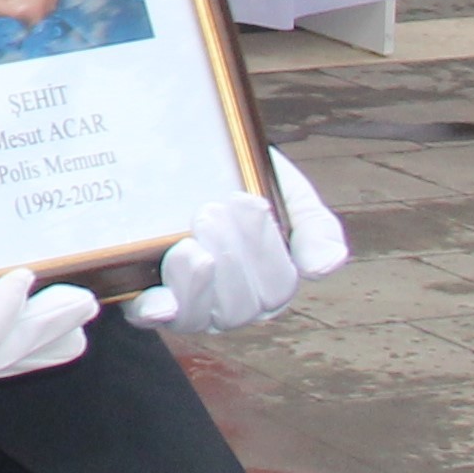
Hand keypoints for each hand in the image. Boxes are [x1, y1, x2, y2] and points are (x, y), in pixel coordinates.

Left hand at [132, 158, 347, 334]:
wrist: (187, 155)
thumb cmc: (244, 177)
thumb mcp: (288, 193)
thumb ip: (313, 227)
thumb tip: (326, 266)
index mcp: (269, 282)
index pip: (276, 285)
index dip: (263, 248)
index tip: (247, 200)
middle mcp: (231, 304)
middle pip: (240, 308)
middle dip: (229, 260)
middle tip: (209, 213)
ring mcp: (189, 305)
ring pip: (198, 317)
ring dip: (195, 284)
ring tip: (187, 246)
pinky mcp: (147, 299)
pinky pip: (151, 317)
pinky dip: (154, 311)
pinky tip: (157, 301)